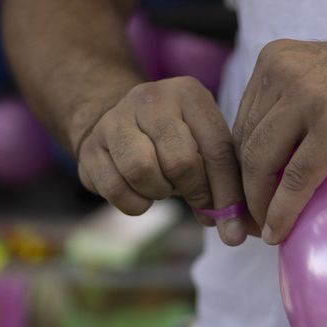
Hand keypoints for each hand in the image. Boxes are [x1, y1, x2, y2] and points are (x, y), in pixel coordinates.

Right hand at [74, 76, 251, 244]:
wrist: (117, 120)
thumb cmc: (176, 141)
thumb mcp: (205, 146)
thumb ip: (226, 182)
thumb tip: (236, 233)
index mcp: (189, 94)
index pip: (217, 150)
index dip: (227, 194)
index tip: (231, 228)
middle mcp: (150, 99)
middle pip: (180, 162)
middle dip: (194, 193)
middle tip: (197, 200)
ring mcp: (115, 120)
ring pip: (143, 171)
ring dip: (160, 193)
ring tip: (164, 187)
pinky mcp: (90, 147)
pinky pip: (116, 189)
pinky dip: (135, 203)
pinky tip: (141, 194)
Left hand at [232, 39, 326, 243]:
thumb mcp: (326, 86)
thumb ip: (289, 109)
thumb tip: (256, 163)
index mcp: (277, 57)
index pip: (241, 123)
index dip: (238, 169)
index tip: (244, 203)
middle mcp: (286, 69)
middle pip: (246, 144)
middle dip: (243, 192)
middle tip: (248, 227)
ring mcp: (309, 94)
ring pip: (262, 162)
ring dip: (258, 206)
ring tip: (264, 233)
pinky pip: (296, 179)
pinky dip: (283, 211)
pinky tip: (279, 233)